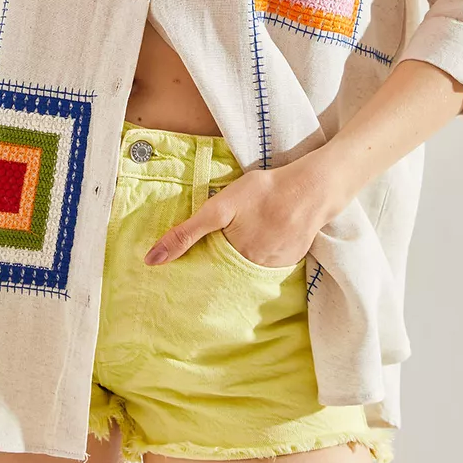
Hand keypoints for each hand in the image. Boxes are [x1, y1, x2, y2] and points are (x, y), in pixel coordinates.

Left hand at [143, 147, 344, 266]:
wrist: (311, 188)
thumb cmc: (263, 192)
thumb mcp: (219, 207)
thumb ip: (186, 233)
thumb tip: (151, 260)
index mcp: (233, 262)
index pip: (207, 274)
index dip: (197, 269)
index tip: (187, 268)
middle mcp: (254, 272)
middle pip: (229, 273)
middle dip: (220, 265)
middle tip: (222, 243)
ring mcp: (275, 268)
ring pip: (249, 268)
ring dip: (242, 260)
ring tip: (244, 238)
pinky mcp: (291, 260)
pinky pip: (269, 264)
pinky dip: (263, 253)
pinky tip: (264, 236)